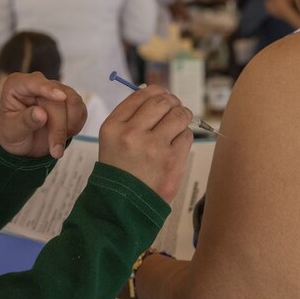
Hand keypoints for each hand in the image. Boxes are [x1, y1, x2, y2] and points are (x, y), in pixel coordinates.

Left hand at [0, 72, 86, 158]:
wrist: (23, 142)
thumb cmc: (13, 132)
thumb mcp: (12, 131)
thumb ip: (25, 121)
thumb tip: (40, 114)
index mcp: (17, 85)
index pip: (35, 82)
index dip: (48, 89)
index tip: (61, 97)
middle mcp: (38, 84)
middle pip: (57, 100)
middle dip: (58, 127)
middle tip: (55, 150)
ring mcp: (56, 91)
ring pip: (73, 103)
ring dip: (69, 126)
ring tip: (57, 146)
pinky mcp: (69, 101)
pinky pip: (80, 110)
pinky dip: (75, 126)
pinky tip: (64, 135)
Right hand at [99, 85, 193, 201]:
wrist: (122, 206)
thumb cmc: (120, 170)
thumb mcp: (113, 140)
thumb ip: (131, 116)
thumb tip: (160, 94)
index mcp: (113, 126)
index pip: (142, 94)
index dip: (158, 92)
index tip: (164, 97)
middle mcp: (131, 134)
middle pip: (163, 101)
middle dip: (173, 102)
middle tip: (174, 110)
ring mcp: (153, 148)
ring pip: (179, 115)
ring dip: (182, 117)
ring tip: (178, 126)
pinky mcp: (171, 161)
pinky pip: (187, 136)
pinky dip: (184, 137)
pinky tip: (175, 147)